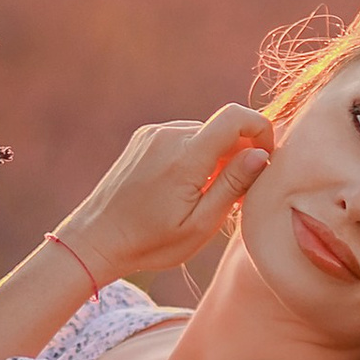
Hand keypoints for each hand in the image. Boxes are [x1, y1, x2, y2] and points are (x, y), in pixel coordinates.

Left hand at [53, 105, 276, 287]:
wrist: (95, 240)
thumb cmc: (149, 242)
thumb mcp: (200, 225)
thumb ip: (232, 185)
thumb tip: (261, 154)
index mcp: (186, 156)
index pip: (236, 117)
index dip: (261, 130)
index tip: (264, 159)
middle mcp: (169, 135)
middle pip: (222, 128)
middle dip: (237, 155)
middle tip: (231, 196)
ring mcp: (154, 133)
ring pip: (203, 134)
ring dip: (214, 158)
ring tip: (201, 197)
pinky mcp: (144, 137)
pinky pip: (182, 137)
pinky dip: (193, 156)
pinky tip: (180, 188)